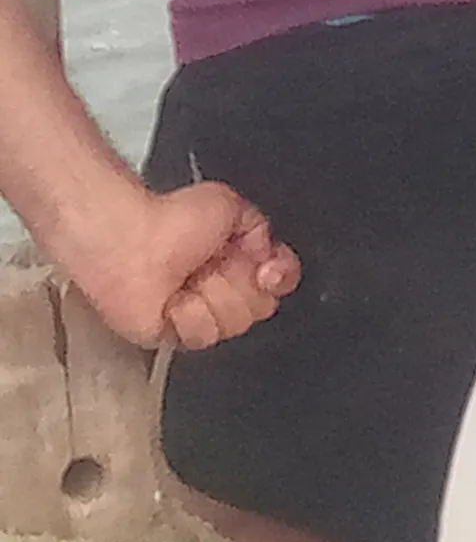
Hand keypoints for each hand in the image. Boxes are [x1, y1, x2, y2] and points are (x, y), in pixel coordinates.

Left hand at [56, 182, 297, 351]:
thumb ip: (262, 229)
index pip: (280, 280)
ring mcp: (198, 312)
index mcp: (237, 257)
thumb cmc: (169, 217)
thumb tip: (270, 256)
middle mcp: (221, 287)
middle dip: (241, 285)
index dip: (279, 277)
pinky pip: (202, 336)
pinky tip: (172, 300)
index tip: (266, 268)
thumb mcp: (229, 205)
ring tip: (190, 281)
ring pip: (234, 324)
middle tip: (215, 267)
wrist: (128, 240)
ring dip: (213, 298)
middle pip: (262, 307)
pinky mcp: (174, 333)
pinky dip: (188, 315)